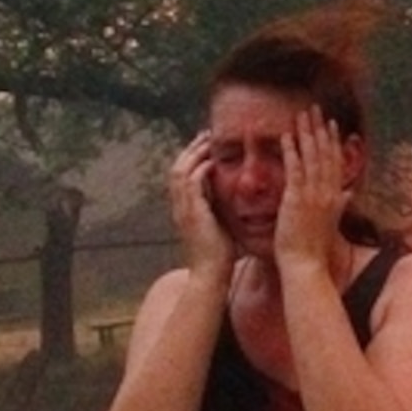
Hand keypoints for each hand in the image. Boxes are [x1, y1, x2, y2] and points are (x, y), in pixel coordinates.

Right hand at [166, 134, 235, 274]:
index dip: (192, 158)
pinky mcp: (193, 214)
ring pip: (180, 172)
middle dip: (190, 150)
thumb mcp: (219, 228)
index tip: (206, 146)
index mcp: (185, 210)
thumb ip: (220, 211)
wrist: (211, 276)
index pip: (182, 176)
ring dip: (194, 154)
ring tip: (209, 141)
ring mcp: (183, 210)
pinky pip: (192, 184)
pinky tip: (213, 162)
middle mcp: (180, 208)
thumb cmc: (220, 257)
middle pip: (177, 168)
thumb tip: (234, 201)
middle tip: (206, 135)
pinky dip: (200, 170)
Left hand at [273, 104, 351, 272]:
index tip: (331, 124)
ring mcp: (313, 195)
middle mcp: (327, 192)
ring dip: (306, 133)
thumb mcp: (331, 222)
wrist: (306, 264)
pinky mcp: (296, 199)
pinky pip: (294, 169)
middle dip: (320, 129)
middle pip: (325, 153)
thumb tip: (351, 193)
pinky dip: (290, 151)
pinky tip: (285, 136)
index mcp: (335, 197)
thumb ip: (340, 204)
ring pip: (311, 157)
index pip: (335, 162)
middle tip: (316, 109)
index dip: (333, 141)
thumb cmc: (315, 248)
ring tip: (301, 114)